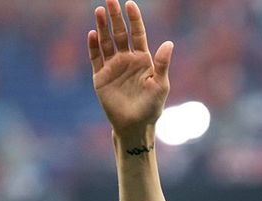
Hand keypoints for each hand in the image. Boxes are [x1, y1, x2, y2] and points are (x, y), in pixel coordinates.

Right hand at [87, 0, 173, 139]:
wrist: (135, 126)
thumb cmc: (151, 107)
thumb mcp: (160, 85)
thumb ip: (162, 64)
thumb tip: (169, 43)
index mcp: (142, 59)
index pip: (137, 34)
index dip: (134, 19)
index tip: (130, 4)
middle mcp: (126, 59)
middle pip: (120, 33)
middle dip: (115, 17)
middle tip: (110, 0)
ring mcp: (112, 67)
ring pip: (106, 42)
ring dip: (102, 27)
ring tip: (99, 11)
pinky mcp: (100, 77)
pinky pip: (95, 58)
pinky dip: (93, 46)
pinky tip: (92, 34)